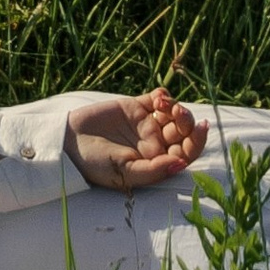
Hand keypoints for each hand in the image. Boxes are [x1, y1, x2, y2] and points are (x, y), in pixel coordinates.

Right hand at [67, 89, 206, 193]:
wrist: (68, 143)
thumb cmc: (96, 165)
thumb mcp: (126, 173)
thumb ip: (154, 170)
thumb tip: (181, 164)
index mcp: (157, 162)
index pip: (186, 152)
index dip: (197, 141)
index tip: (202, 127)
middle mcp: (155, 143)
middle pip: (182, 131)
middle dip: (187, 122)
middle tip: (179, 115)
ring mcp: (145, 124)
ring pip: (172, 113)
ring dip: (176, 108)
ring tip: (164, 105)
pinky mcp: (134, 107)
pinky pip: (155, 99)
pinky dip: (163, 95)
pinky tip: (159, 97)